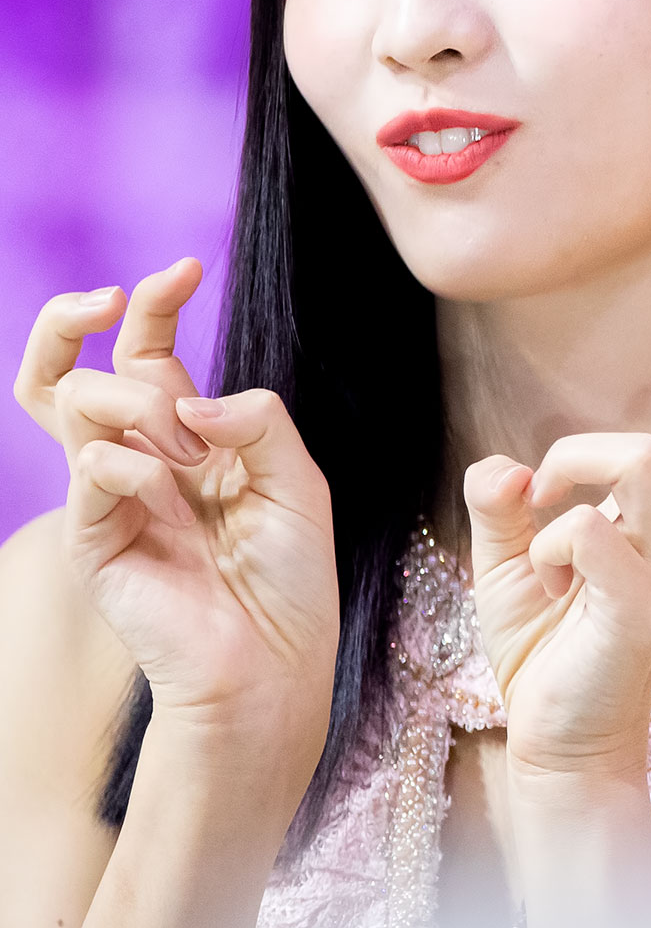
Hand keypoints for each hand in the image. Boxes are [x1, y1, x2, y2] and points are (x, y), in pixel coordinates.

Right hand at [13, 263, 336, 750]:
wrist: (275, 660)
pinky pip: (90, 471)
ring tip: (179, 434)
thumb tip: (191, 400)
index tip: (182, 268)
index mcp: (190, 438)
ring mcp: (110, 498)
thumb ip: (257, 422)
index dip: (153, 307)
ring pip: (75, 406)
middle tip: (114, 297)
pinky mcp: (94, 541)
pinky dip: (131, 465)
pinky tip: (167, 487)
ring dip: (127, 395)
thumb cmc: (289, 576)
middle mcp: (141, 459)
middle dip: (79, 317)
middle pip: (79, 369)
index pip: (146, 354)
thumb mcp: (297, 479)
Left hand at [462, 317, 650, 783]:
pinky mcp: (635, 611)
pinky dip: (546, 536)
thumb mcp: (509, 562)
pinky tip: (539, 570)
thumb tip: (503, 466)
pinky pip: (589, 533)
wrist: (553, 741)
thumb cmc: (546, 649)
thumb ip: (503, 506)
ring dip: (576, 460)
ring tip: (544, 499)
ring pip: (646, 463)